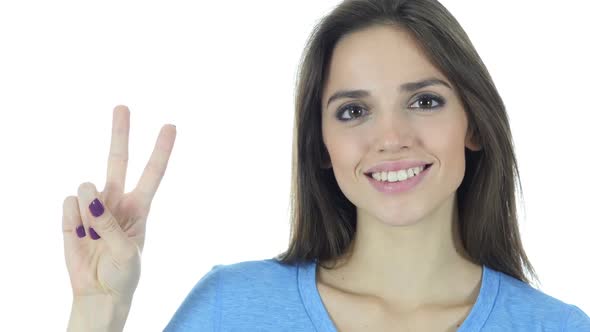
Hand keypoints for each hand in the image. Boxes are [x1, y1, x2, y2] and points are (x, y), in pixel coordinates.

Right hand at [62, 105, 175, 317]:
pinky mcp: (71, 216)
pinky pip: (68, 205)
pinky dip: (71, 220)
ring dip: (87, 213)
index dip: (161, 150)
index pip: (152, 174)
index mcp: (139, 208)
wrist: (99, 294)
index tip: (170, 126)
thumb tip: (87, 193)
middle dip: (120, 134)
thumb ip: (110, 224)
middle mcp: (116, 201)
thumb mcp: (127, 252)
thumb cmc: (123, 274)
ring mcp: (92, 207)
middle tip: (122, 106)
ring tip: (93, 237)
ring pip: (86, 190)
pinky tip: (78, 236)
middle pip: (118, 161)